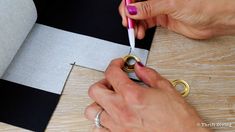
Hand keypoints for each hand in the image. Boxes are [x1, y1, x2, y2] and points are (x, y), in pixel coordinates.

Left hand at [85, 58, 210, 131]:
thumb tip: (139, 68)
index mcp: (132, 96)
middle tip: (113, 81)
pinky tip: (111, 116)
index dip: (114, 64)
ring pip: (92, 111)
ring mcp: (118, 126)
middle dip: (103, 82)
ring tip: (109, 99)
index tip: (119, 65)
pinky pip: (98, 129)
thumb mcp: (166, 89)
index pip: (112, 73)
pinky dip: (101, 120)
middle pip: (95, 90)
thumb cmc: (178, 118)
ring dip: (98, 102)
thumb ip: (149, 75)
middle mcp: (121, 111)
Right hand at [119, 0, 234, 38]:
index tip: (126, 12)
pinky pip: (146, 23)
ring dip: (135, 24)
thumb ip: (149, 7)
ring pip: (139, 15)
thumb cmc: (203, 5)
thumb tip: (132, 9)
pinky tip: (140, 33)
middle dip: (129, 14)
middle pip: (135, 4)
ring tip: (136, 32)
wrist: (216, 19)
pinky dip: (141, 29)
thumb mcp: (171, 4)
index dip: (128, 3)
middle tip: (128, 24)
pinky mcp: (162, 18)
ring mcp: (159, 8)